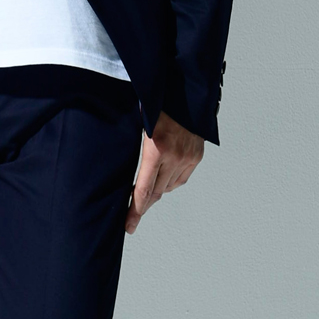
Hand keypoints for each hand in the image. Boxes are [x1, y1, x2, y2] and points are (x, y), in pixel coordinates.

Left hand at [125, 110, 203, 233]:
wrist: (185, 92)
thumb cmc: (156, 105)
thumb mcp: (139, 126)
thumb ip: (134, 150)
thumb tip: (122, 173)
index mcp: (157, 149)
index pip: (143, 189)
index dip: (135, 210)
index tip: (129, 226)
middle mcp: (175, 157)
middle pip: (156, 192)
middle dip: (143, 203)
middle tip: (131, 213)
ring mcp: (188, 157)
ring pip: (169, 187)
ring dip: (157, 191)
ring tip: (145, 191)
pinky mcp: (197, 156)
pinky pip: (181, 179)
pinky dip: (170, 182)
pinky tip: (162, 178)